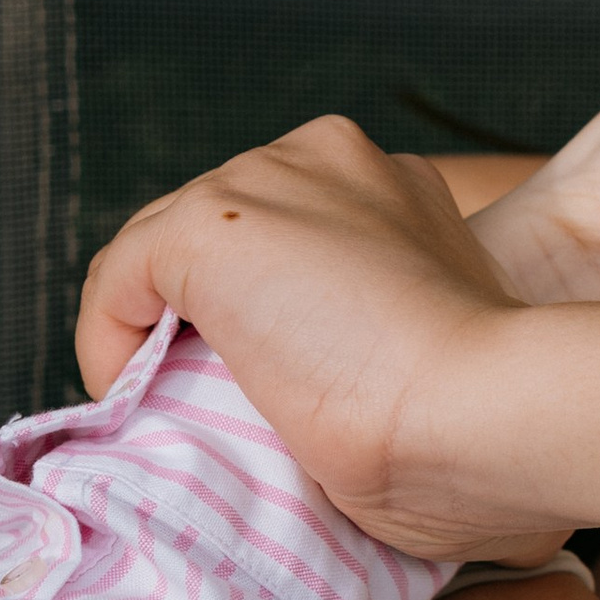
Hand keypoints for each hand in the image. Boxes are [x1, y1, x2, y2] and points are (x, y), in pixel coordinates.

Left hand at [76, 119, 555, 557]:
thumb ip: (406, 357)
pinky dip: (108, 340)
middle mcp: (334, 160)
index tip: (276, 385)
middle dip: (210, 314)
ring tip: (175, 415)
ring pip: (166, 250)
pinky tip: (135, 399)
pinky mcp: (208, 228)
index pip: (297, 234)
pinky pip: (119, 277)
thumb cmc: (491, 433)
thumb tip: (391, 439)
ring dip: (160, 330)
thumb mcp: (450, 371)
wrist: (490, 414)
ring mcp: (269, 183)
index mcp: (402, 189)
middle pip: (228, 234)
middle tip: (216, 407)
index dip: (272, 309)